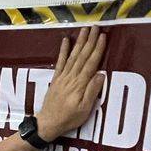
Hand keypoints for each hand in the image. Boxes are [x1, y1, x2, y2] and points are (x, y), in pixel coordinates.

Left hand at [35, 26, 107, 141]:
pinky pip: (60, 62)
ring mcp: (63, 77)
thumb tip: (101, 74)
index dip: (97, 49)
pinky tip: (66, 40)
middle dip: (90, 40)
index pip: (91, 63)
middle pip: (82, 56)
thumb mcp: (84, 110)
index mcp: (80, 85)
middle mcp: (71, 78)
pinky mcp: (56, 79)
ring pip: (73, 55)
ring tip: (85, 30)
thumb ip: (92, 91)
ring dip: (79, 42)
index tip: (103, 37)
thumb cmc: (69, 119)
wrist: (48, 123)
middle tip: (96, 27)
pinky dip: (63, 50)